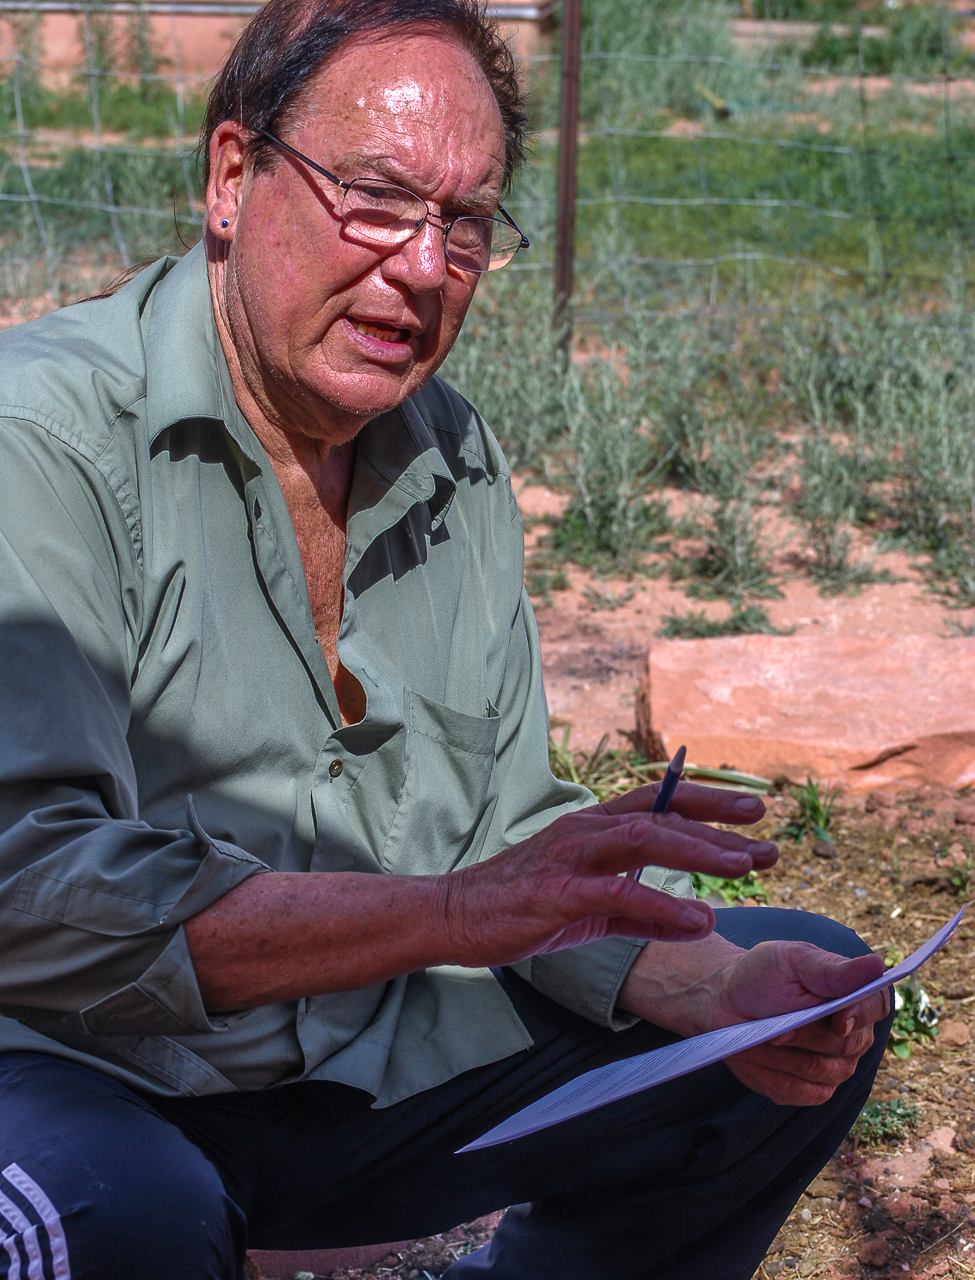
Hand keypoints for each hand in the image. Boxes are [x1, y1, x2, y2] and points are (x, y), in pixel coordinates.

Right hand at [439, 782, 776, 967]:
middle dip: (718, 822)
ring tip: (746, 867)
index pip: (660, 803)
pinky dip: (659, 903)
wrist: (455, 916)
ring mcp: (570, 856)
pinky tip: (695, 916)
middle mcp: (585, 829)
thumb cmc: (522, 908)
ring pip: (643, 839)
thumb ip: (646, 915)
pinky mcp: (556, 892)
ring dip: (699, 851)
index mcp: (594, 827)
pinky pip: (616, 893)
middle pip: (661, 812)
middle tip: (768, 836)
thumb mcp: (594, 910)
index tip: (754, 811)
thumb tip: (699, 921)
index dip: (708, 802)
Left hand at [715, 942, 888, 1105]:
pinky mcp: (810, 1089)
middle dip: (806, 1034)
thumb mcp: (791, 961)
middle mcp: (853, 1034)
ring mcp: (834, 1065)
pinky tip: (756, 1054)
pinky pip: (800, 1091)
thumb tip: (876, 966)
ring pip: (820, 1071)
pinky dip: (772, 1073)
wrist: (727, 1002)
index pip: (876, 1006)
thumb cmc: (761, 975)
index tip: (838, 1022)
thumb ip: (832, 971)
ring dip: (783, 1053)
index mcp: (853, 995)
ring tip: (759, 1034)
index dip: (860, 1016)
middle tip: (775, 1023)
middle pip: (846, 1046)